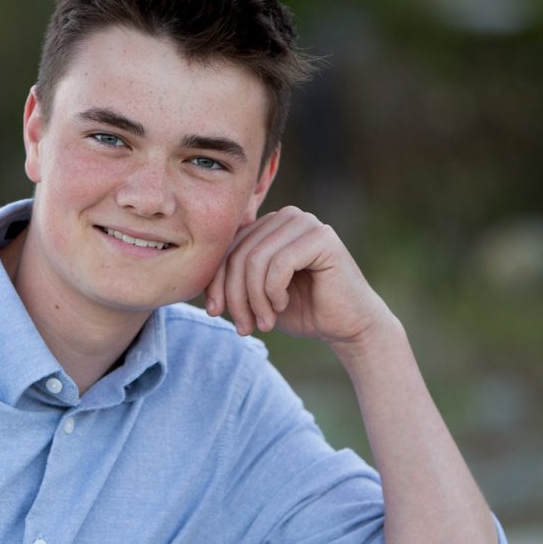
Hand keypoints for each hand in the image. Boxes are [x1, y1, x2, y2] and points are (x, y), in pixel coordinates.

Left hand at [203, 206, 398, 347]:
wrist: (347, 326)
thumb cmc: (302, 310)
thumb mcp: (256, 294)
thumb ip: (232, 277)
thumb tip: (195, 276)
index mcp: (268, 226)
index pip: (226, 247)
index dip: (216, 281)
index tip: (216, 313)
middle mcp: (286, 216)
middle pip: (238, 253)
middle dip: (235, 296)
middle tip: (244, 327)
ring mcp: (305, 223)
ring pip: (255, 260)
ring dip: (254, 299)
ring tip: (264, 323)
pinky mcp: (322, 237)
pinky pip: (278, 264)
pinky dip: (273, 292)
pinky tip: (282, 306)